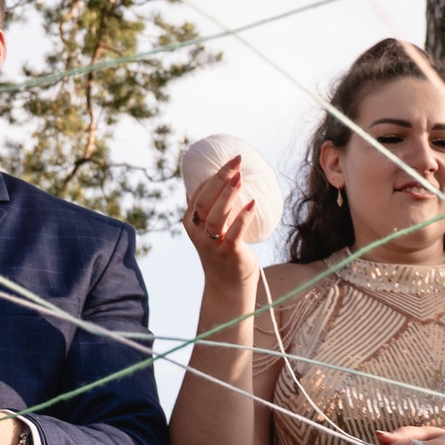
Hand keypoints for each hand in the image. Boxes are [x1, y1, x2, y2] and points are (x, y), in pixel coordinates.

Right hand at [182, 157, 261, 290]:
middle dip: (220, 179)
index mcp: (191, 222)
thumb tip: (217, 178)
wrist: (227, 284)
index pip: (199, 193)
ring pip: (216, 216)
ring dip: (228, 195)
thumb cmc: (221, 250)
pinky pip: (235, 233)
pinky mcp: (229, 253)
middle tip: (236, 161)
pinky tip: (253, 203)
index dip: (213, 175)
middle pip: (205, 201)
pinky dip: (243, 217)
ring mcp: (212, 243)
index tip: (230, 160)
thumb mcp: (209, 227)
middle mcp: (198, 232)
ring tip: (240, 178)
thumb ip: (209, 207)